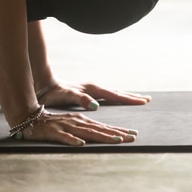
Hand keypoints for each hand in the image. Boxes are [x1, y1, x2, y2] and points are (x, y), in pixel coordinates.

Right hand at [18, 110, 138, 145]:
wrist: (30, 116)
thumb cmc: (54, 122)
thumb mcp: (73, 123)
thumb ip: (88, 129)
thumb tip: (105, 135)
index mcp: (83, 120)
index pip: (104, 126)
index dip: (119, 131)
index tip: (134, 134)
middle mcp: (78, 122)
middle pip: (100, 129)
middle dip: (117, 133)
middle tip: (133, 137)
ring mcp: (66, 126)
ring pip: (87, 132)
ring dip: (102, 136)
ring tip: (116, 140)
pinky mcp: (54, 131)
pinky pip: (64, 137)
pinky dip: (73, 140)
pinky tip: (81, 143)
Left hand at [37, 81, 151, 110]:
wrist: (44, 85)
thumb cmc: (55, 93)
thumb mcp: (68, 96)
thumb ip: (82, 100)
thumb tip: (96, 105)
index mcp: (93, 89)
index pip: (115, 95)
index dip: (129, 99)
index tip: (143, 101)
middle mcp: (94, 88)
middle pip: (117, 92)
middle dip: (132, 97)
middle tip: (147, 99)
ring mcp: (91, 90)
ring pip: (113, 93)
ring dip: (125, 96)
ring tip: (136, 98)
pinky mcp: (87, 93)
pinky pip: (106, 95)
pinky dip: (115, 97)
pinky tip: (115, 99)